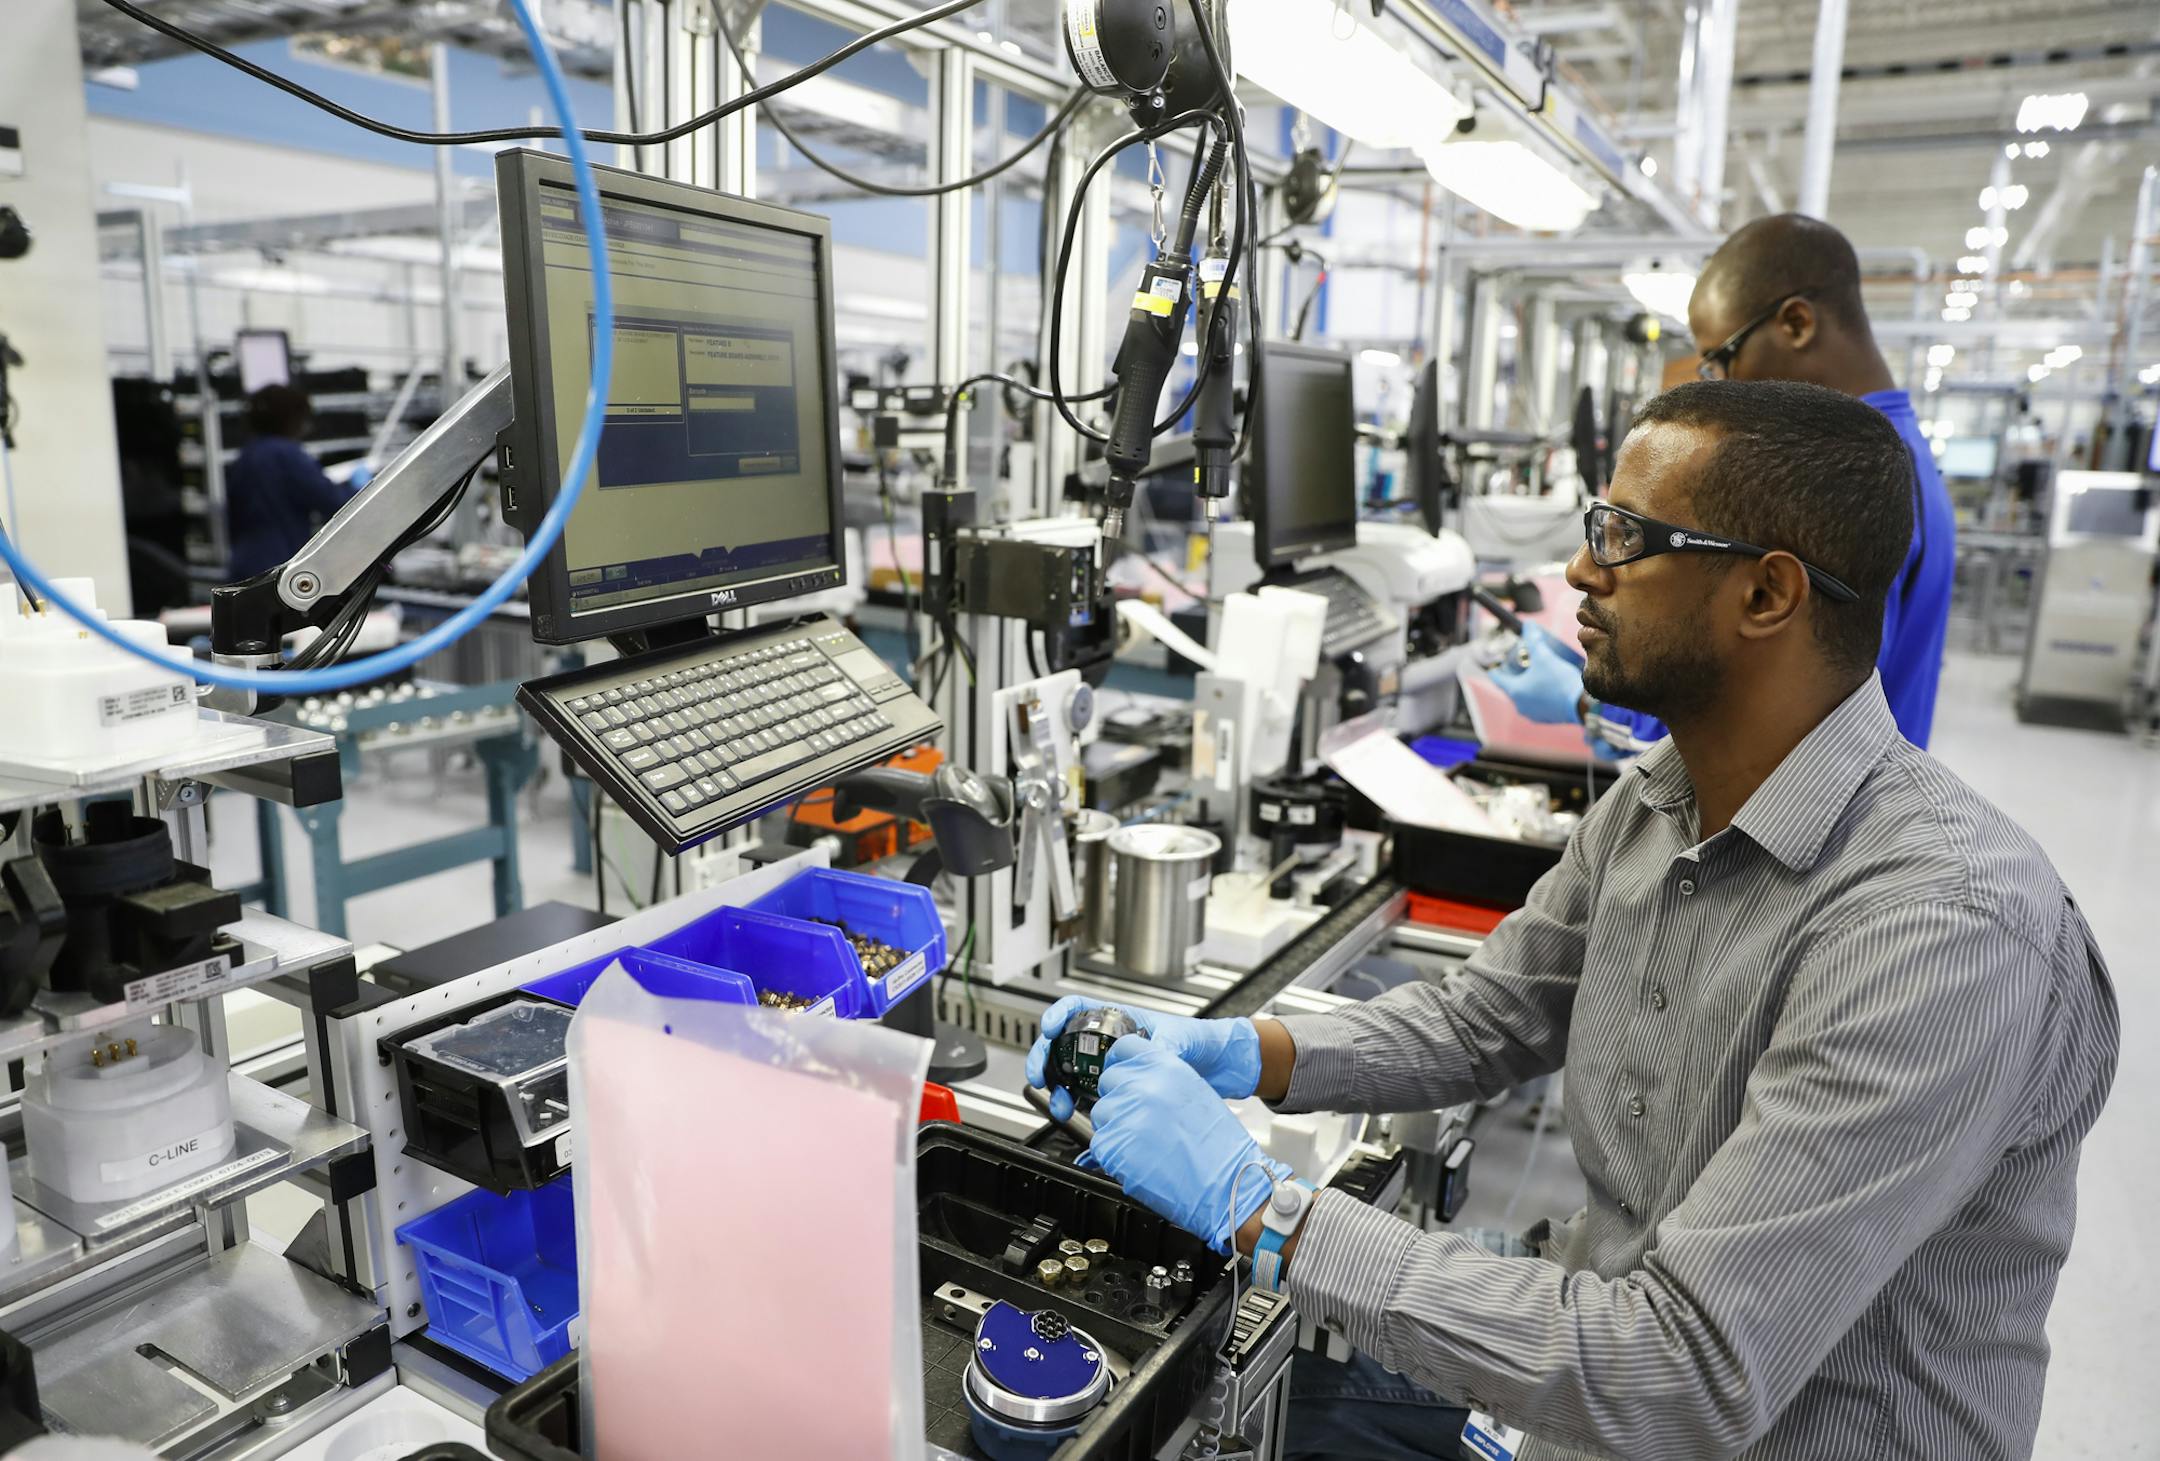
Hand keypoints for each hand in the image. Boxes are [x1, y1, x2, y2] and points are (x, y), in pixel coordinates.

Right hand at [1027, 998, 1260, 1120]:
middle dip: (1045, 1059)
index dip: (1058, 1016)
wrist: (1218, 1066)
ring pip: (1069, 1074)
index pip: (1077, 1009)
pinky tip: (1074, 1117)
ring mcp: (1109, 1066)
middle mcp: (1108, 1042)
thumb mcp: (1180, 1038)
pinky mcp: (1115, 1090)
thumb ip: (1163, 1048)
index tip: (1049, 1030)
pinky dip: (1075, 1108)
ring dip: (1058, 1090)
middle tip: (1040, 1076)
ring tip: (1060, 1105)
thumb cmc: (1200, 1040)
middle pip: (1063, 1044)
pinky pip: (1086, 1098)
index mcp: (1119, 1019)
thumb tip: (1154, 1058)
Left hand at [1081, 1037, 1288, 1253]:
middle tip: (1140, 1118)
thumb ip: (1162, 1079)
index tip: (1121, 1074)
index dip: (1120, 1064)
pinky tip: (1139, 1159)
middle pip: (1108, 1082)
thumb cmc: (1219, 1146)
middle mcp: (1143, 1086)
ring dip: (1115, 1126)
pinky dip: (1113, 1153)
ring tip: (1143, 1143)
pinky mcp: (1113, 1147)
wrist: (1227, 1184)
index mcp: (1165, 1066)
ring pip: (1101, 1113)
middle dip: (1119, 1098)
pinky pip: (1100, 1143)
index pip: (1123, 1048)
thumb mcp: (1195, 1091)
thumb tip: (1137, 1078)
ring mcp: (1125, 1116)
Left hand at [1488, 623, 1586, 725]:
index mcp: (1515, 691)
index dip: (1496, 669)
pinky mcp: (1547, 718)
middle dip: (1514, 675)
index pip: (1497, 679)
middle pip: (1511, 687)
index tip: (1495, 664)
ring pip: (1525, 697)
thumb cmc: (1559, 680)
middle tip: (1519, 664)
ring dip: (1528, 686)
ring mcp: (1533, 714)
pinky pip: (1538, 704)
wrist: (1583, 704)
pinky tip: (1548, 686)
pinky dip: (1539, 695)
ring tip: (1535, 674)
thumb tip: (1527, 624)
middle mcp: (1520, 706)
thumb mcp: (1544, 656)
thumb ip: (1534, 639)